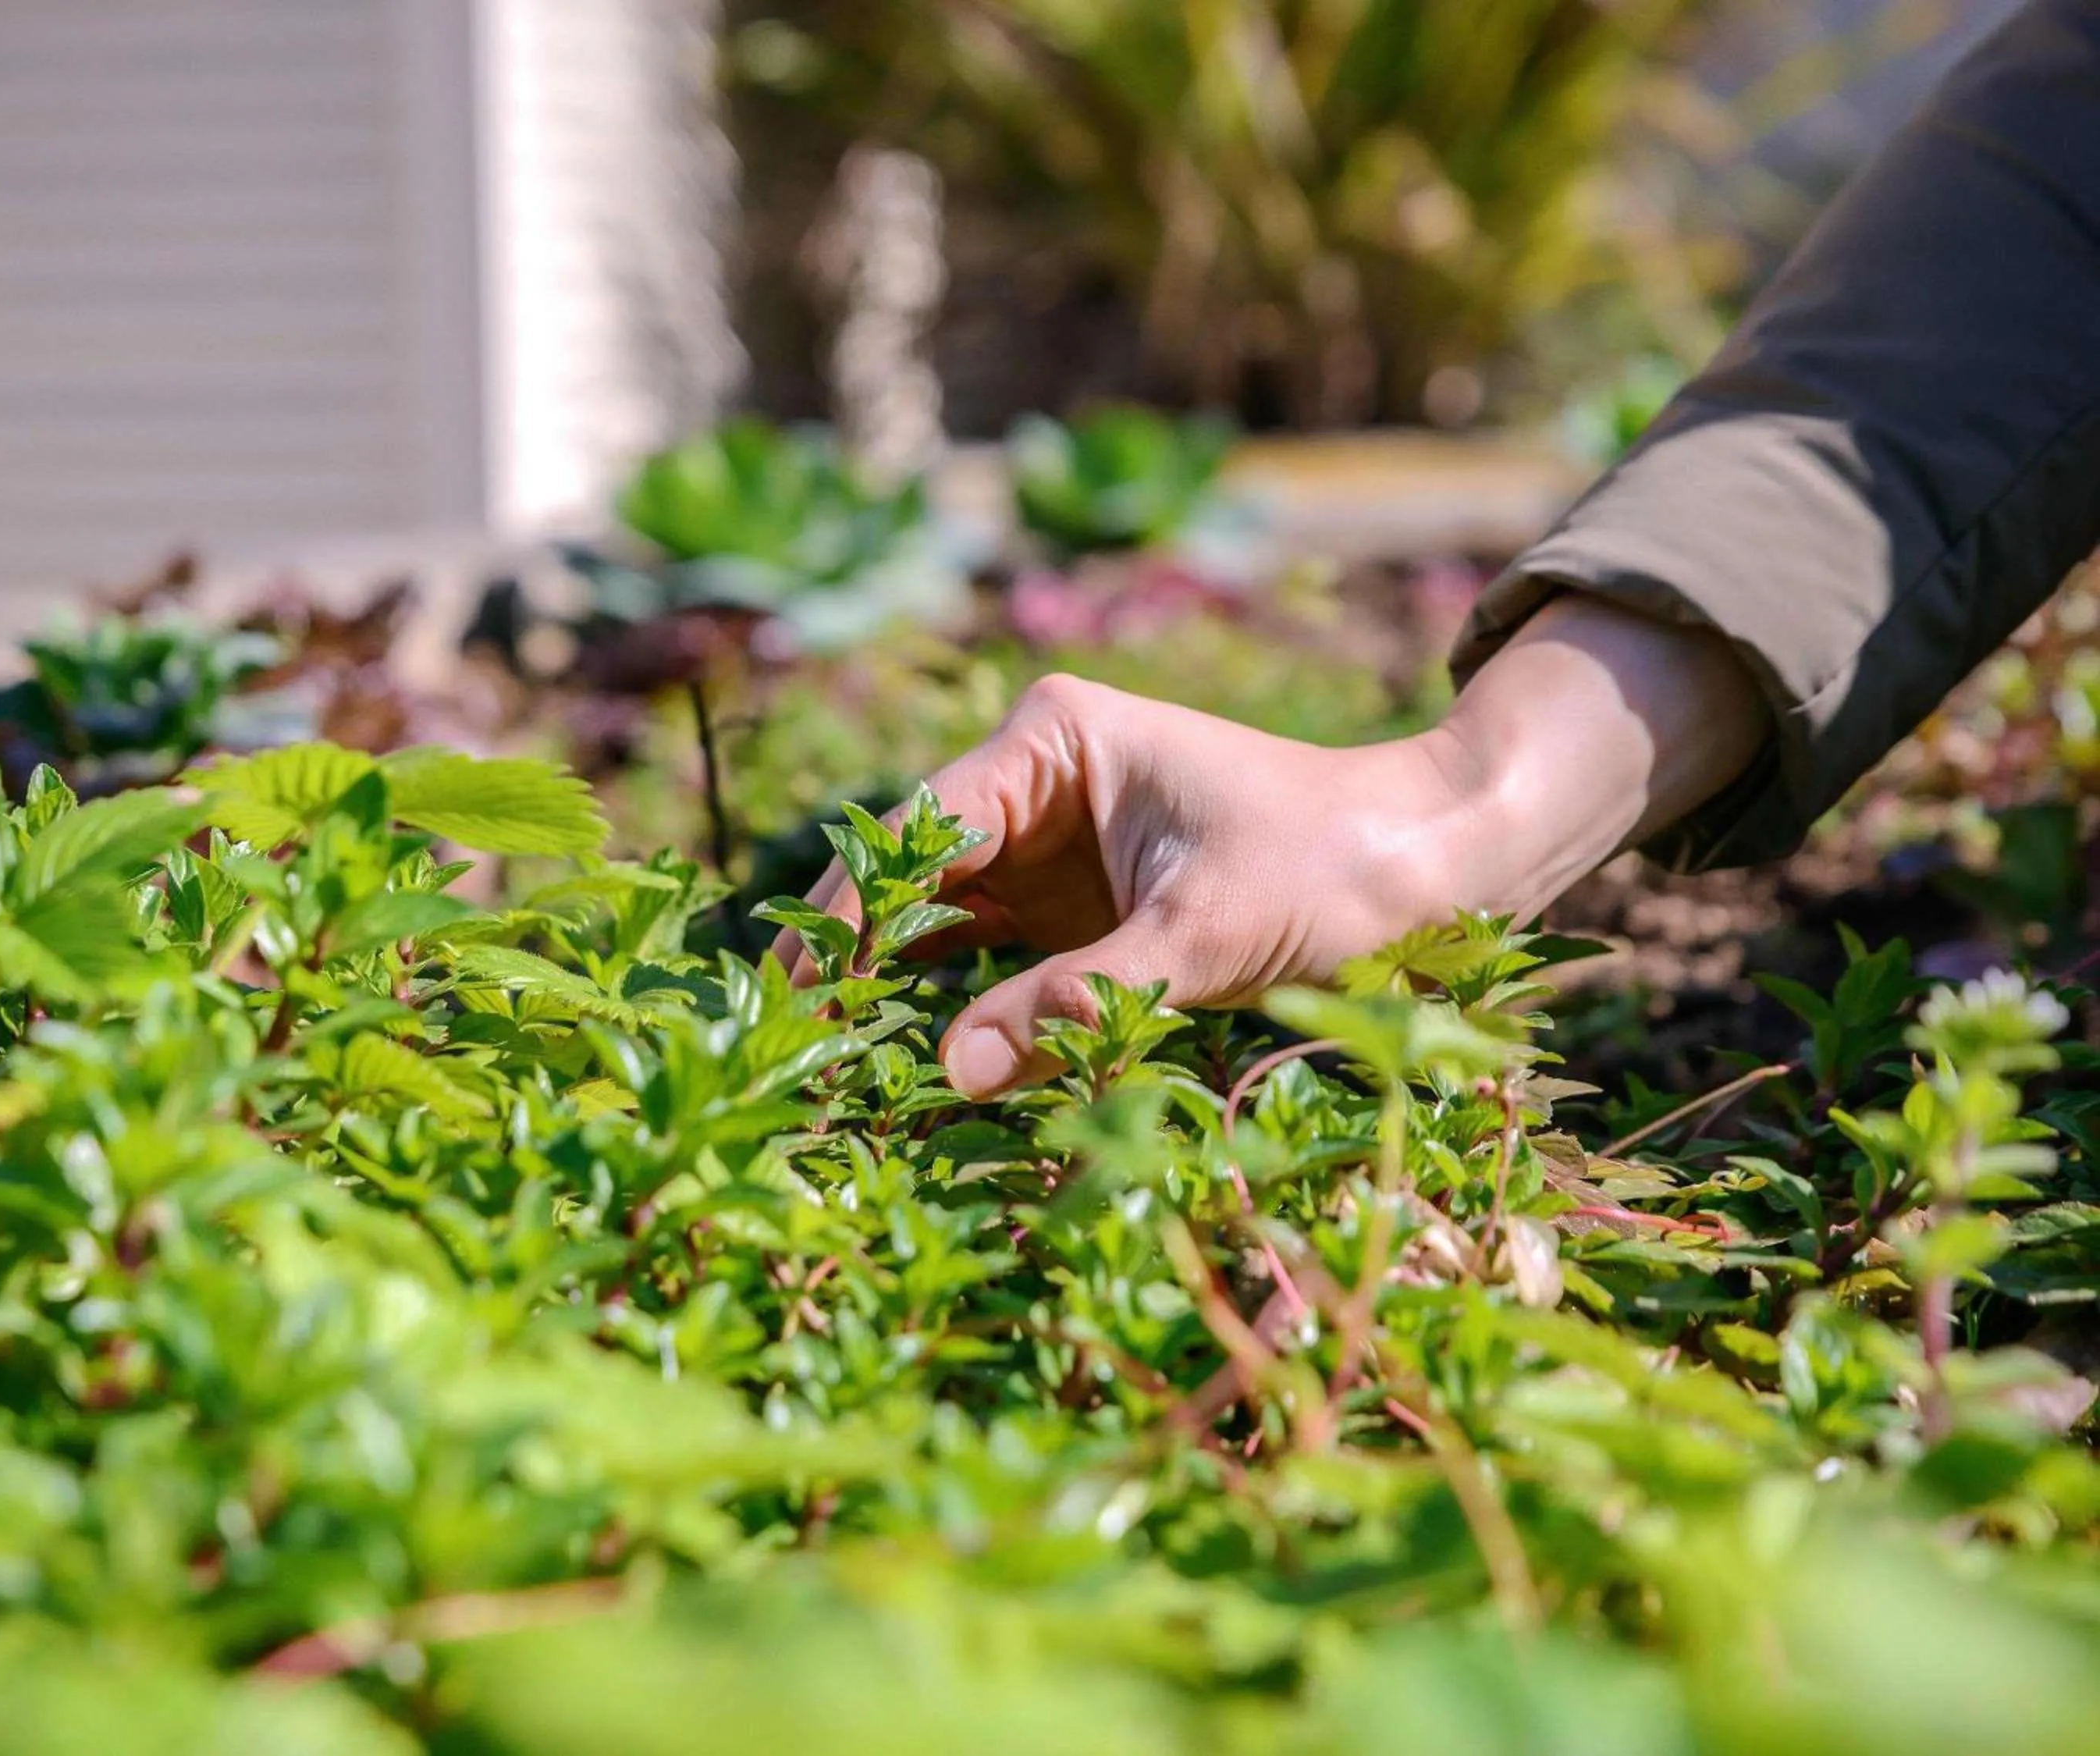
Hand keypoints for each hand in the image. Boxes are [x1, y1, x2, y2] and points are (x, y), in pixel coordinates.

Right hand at [779, 595, 1768, 1097]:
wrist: (1440, 867)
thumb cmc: (1335, 867)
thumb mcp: (1205, 935)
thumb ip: (1079, 1001)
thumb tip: (951, 1072)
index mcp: (1053, 742)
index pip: (918, 830)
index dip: (848, 914)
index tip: (795, 996)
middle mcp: (1037, 787)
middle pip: (912, 879)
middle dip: (854, 960)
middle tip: (787, 1051)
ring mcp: (1052, 854)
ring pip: (940, 929)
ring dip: (895, 996)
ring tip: (825, 1075)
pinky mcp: (1078, 915)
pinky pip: (991, 966)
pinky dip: (956, 1015)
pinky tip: (907, 1071)